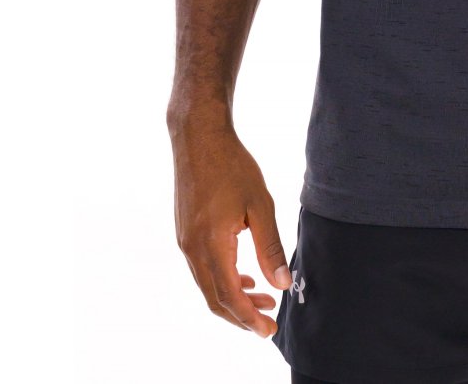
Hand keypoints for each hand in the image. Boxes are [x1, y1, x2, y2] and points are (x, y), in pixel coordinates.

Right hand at [170, 122, 293, 338]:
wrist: (198, 138)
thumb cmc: (231, 166)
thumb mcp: (260, 205)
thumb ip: (270, 248)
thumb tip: (282, 284)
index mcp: (211, 244)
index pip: (230, 295)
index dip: (250, 318)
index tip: (269, 330)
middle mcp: (192, 249)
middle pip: (215, 299)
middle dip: (242, 315)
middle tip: (269, 322)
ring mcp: (185, 242)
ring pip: (208, 285)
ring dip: (235, 297)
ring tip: (264, 298)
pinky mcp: (185, 233)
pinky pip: (203, 269)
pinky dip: (223, 280)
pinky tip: (245, 276)